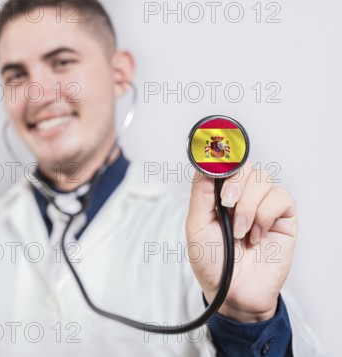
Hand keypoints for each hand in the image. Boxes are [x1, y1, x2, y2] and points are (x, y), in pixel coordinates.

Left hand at [186, 161, 296, 321]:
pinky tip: (256, 235)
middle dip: (234, 183)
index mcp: (218, 195)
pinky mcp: (284, 218)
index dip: (222, 157)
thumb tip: (205, 164)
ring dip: (248, 206)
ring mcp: (264, 205)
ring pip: (262, 178)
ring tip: (240, 232)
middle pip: (245, 165)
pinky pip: (280, 196)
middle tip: (227, 205)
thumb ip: (201, 193)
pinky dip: (264, 215)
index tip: (215, 155)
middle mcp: (242, 196)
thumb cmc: (212, 262)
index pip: (224, 164)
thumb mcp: (196, 226)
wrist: (233, 292)